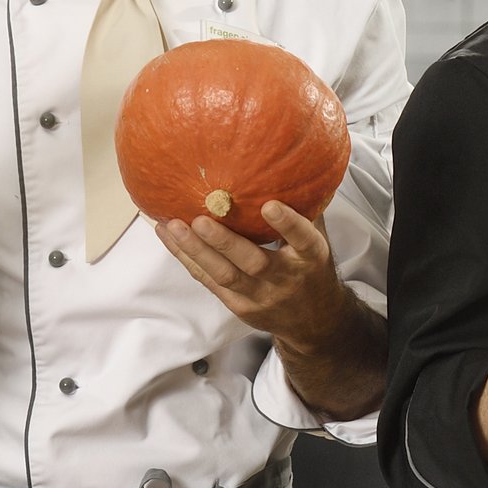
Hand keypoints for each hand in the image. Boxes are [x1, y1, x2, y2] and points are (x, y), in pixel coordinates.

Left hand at [156, 200, 353, 349]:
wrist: (313, 322)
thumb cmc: (312, 269)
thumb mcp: (318, 240)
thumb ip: (305, 209)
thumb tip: (293, 165)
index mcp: (310, 258)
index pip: (303, 240)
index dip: (288, 224)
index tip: (270, 206)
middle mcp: (285, 279)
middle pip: (253, 262)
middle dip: (224, 242)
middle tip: (200, 220)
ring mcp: (259, 296)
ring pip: (224, 275)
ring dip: (195, 250)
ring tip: (171, 226)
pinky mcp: (238, 305)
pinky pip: (209, 281)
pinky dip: (187, 258)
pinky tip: (168, 236)